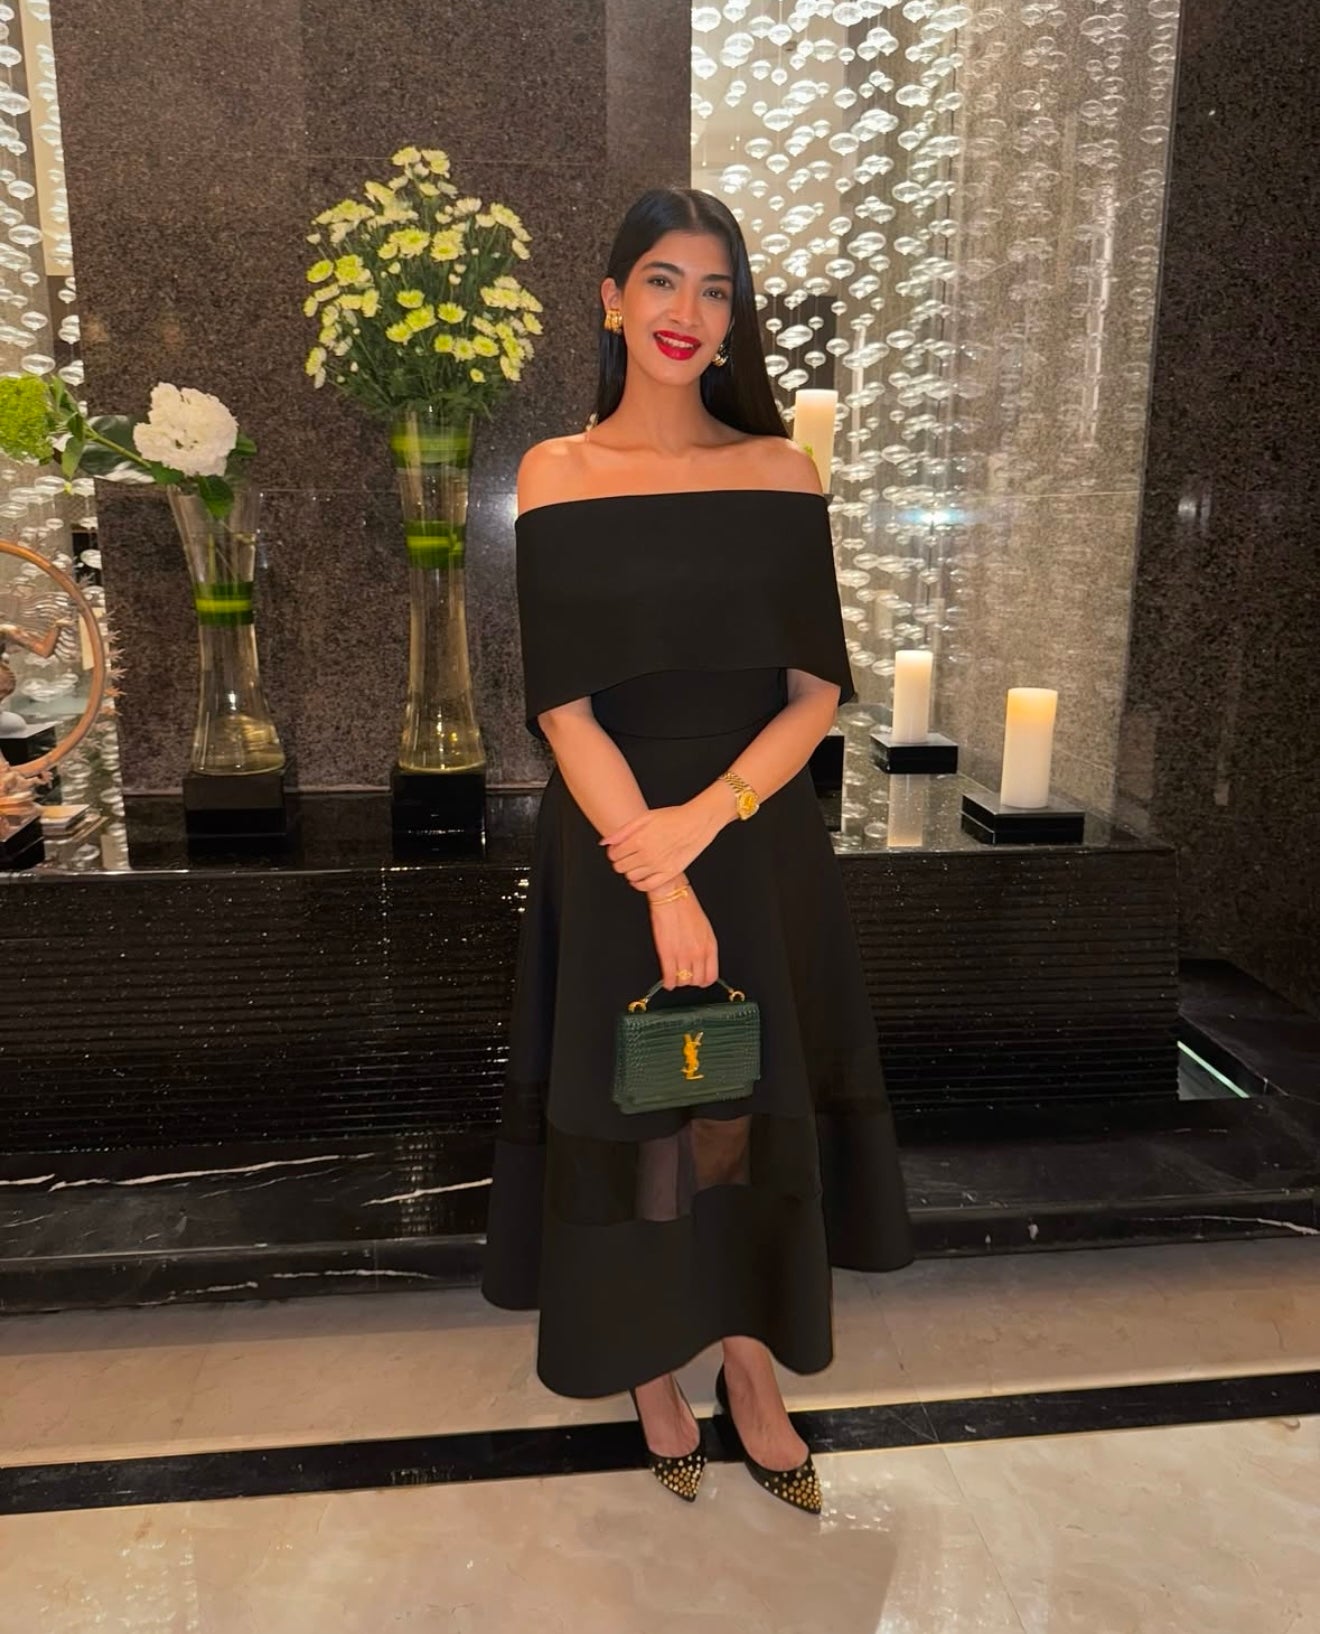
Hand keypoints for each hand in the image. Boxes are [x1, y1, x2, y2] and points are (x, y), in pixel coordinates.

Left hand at [600, 792, 728, 893]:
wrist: (698, 821)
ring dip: (630, 872)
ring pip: (631, 877)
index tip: (619, 850)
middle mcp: (647, 854)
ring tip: (637, 864)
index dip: (613, 853)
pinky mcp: (669, 873)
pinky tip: (641, 877)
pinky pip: (647, 886)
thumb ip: (623, 831)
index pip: (614, 855)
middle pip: (620, 867)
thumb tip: (605, 843)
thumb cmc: (673, 816)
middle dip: (620, 862)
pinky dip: (640, 884)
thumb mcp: (645, 817)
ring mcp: (658, 866)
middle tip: (627, 856)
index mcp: (639, 839)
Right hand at [648, 887, 717, 989]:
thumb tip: (702, 962)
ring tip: (676, 976)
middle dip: (691, 981)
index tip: (699, 980)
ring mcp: (683, 955)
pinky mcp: (667, 954)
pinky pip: (669, 977)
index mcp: (710, 946)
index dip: (704, 981)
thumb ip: (705, 948)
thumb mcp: (705, 929)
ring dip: (679, 981)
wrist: (672, 898)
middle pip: (697, 981)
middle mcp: (698, 953)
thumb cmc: (687, 908)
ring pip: (683, 981)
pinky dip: (668, 982)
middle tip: (686, 977)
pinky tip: (667, 981)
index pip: (711, 976)